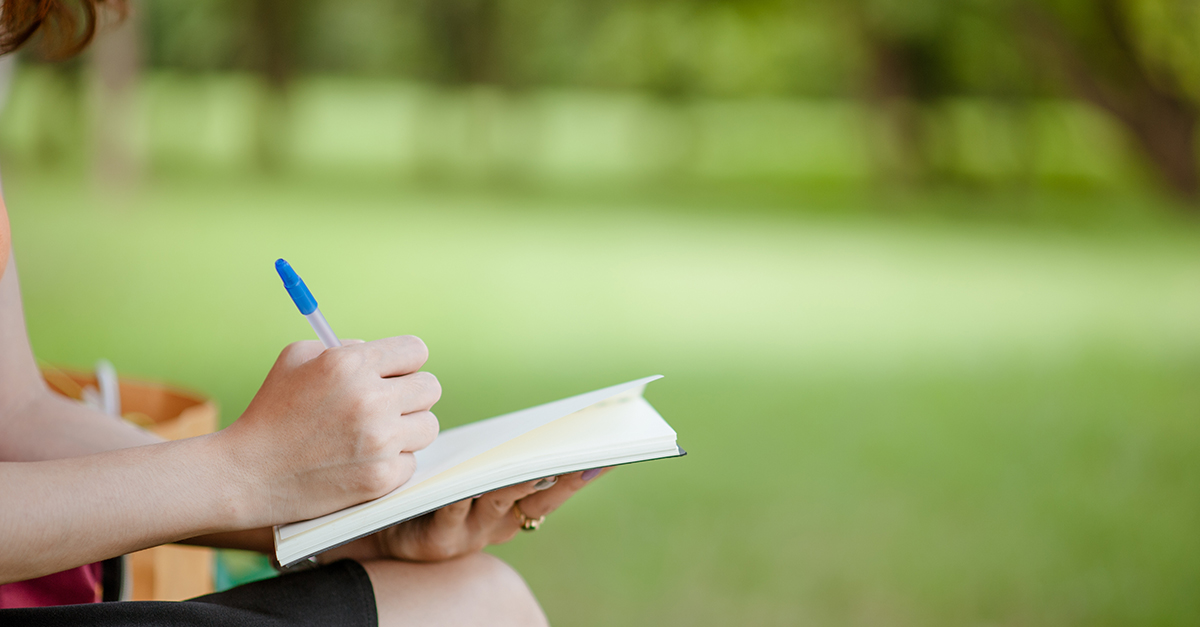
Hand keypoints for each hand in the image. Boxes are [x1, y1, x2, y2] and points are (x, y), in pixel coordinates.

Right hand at [217, 337, 439, 528]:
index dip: (405, 362)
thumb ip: (345, 347)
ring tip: (376, 435)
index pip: (416, 350)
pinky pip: (411, 461)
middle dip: (411, 395)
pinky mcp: (381, 477)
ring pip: (428, 426)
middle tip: (388, 406)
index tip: (394, 374)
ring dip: (408, 429)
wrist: (246, 473)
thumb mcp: (296, 359)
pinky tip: (362, 461)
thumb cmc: (270, 412)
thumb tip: (382, 352)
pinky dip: (392, 462)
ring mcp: (379, 441)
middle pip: (431, 387)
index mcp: (350, 363)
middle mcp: (370, 399)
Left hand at [325, 468, 610, 563]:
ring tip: (529, 465)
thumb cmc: (430, 488)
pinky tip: (468, 477)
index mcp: (513, 507)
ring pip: (496, 504)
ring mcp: (469, 536)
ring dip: (513, 484)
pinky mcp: (435, 542)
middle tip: (575, 453)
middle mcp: (498, 525)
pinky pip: (451, 513)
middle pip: (534, 498)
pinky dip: (462, 495)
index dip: (582, 473)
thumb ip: (499, 450)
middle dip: (555, 475)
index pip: (557, 489)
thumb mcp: (469, 467)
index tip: (607, 452)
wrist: (374, 523)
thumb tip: (542, 418)